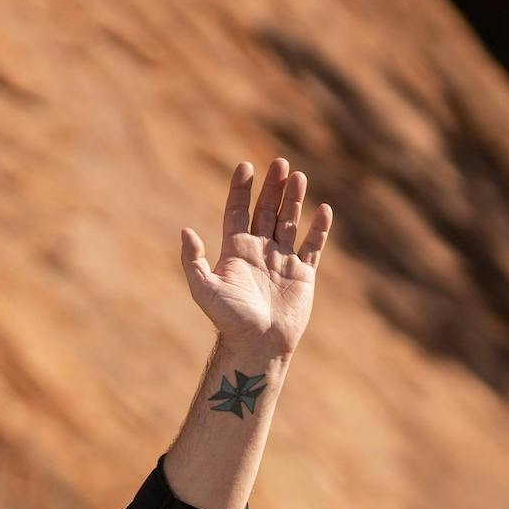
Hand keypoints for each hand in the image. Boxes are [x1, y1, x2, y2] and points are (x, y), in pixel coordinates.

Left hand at [180, 159, 334, 365]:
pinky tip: (323, 209)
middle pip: (265, 211)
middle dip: (272, 187)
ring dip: (293, 200)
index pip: (237, 212)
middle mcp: (259, 251)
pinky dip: (319, 228)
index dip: (240, 190)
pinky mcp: (303, 274)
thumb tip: (185, 230)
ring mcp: (282, 261)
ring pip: (289, 222)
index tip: (245, 167)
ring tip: (297, 176)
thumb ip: (193, 260)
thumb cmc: (229, 319)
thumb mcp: (204, 288)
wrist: (257, 344)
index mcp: (235, 251)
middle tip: (279, 163)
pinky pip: (313, 246)